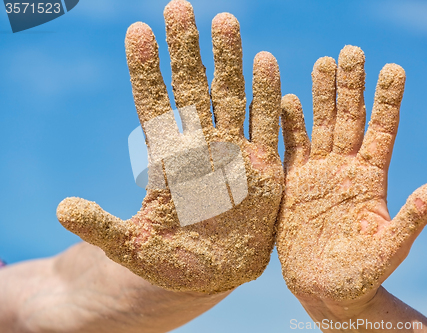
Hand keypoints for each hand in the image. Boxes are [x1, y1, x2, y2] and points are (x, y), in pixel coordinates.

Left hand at [57, 0, 282, 293]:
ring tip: (224, 21)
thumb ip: (102, 229)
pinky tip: (268, 63)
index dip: (146, 72)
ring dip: (230, 61)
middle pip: (193, 91)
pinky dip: (270, 98)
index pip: (155, 107)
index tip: (138, 32)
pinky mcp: (265, 169)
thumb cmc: (171, 263)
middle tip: (178, 8)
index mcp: (168, 164)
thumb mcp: (132, 249)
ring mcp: (235, 155)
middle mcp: (202, 149)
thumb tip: (61, 209)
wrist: (215, 276)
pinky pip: (268, 126)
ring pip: (232, 97)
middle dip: (186, 51)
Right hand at [276, 46, 426, 303]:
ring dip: (321, 96)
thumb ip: (412, 217)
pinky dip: (288, 125)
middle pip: (350, 119)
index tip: (393, 69)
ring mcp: (318, 173)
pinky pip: (290, 148)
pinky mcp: (292, 183)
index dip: (387, 101)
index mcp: (372, 179)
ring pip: (320, 126)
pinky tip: (286, 100)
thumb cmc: (362, 274)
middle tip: (352, 51)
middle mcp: (346, 169)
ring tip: (323, 63)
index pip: (382, 131)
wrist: (323, 288)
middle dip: (352, 86)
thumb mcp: (391, 247)